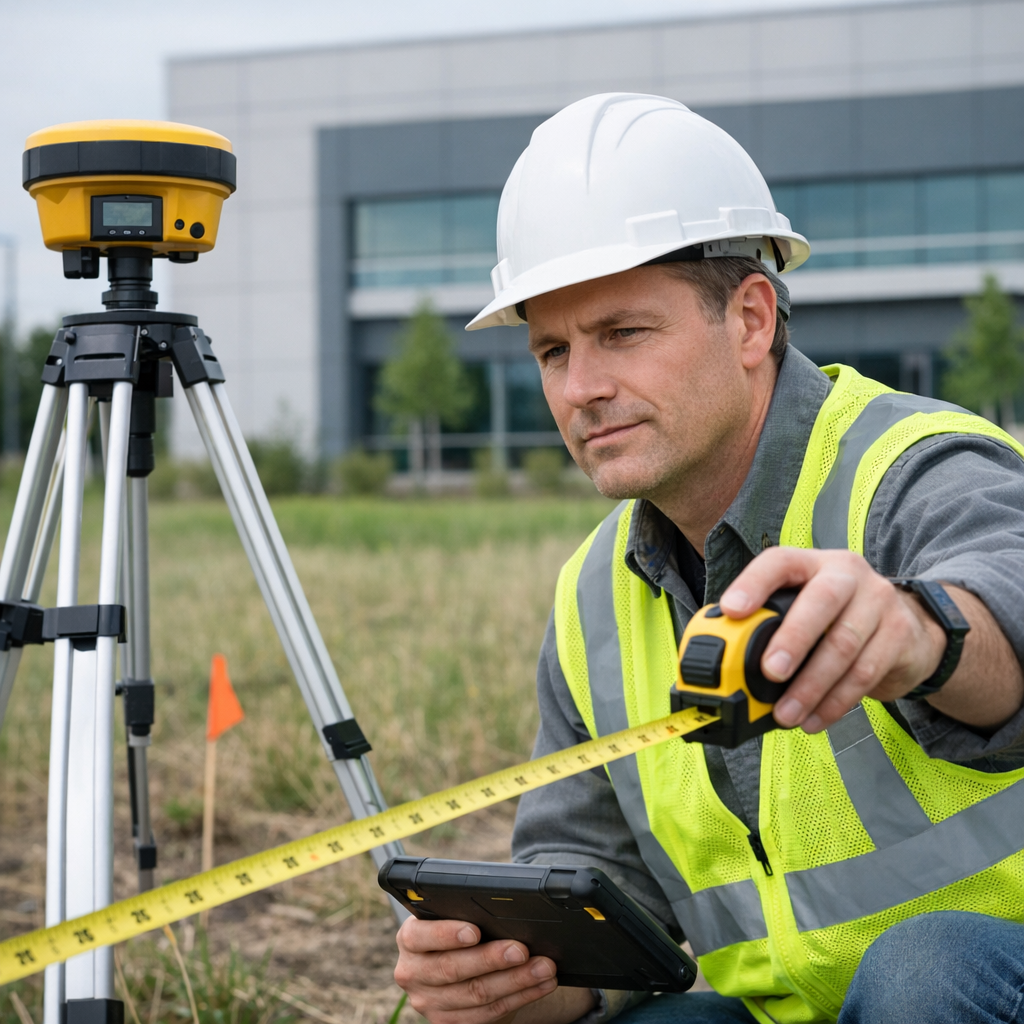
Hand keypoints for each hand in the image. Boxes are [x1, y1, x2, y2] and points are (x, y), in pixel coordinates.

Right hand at [394, 917, 591, 1023]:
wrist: (457, 969)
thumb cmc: (458, 931)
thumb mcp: (452, 918)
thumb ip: (465, 914)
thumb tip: (505, 912)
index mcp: (409, 939)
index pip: (421, 936)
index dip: (447, 934)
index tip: (474, 930)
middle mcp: (413, 973)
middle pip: (453, 968)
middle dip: (492, 959)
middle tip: (522, 949)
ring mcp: (429, 1003)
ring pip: (476, 994)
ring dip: (516, 981)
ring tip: (544, 967)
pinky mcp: (449, 1023)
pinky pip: (489, 1013)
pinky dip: (520, 997)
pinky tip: (540, 984)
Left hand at [719, 548, 945, 732]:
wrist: (910, 627)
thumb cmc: (839, 617)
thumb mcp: (805, 605)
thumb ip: (772, 619)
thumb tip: (724, 655)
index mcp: (812, 564)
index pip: (779, 562)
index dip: (753, 584)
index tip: (731, 611)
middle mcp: (847, 575)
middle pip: (822, 601)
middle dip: (793, 639)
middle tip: (769, 672)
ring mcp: (879, 602)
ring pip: (844, 646)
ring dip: (811, 687)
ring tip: (785, 713)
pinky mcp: (900, 635)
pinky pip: (866, 673)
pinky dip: (835, 702)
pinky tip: (813, 719)